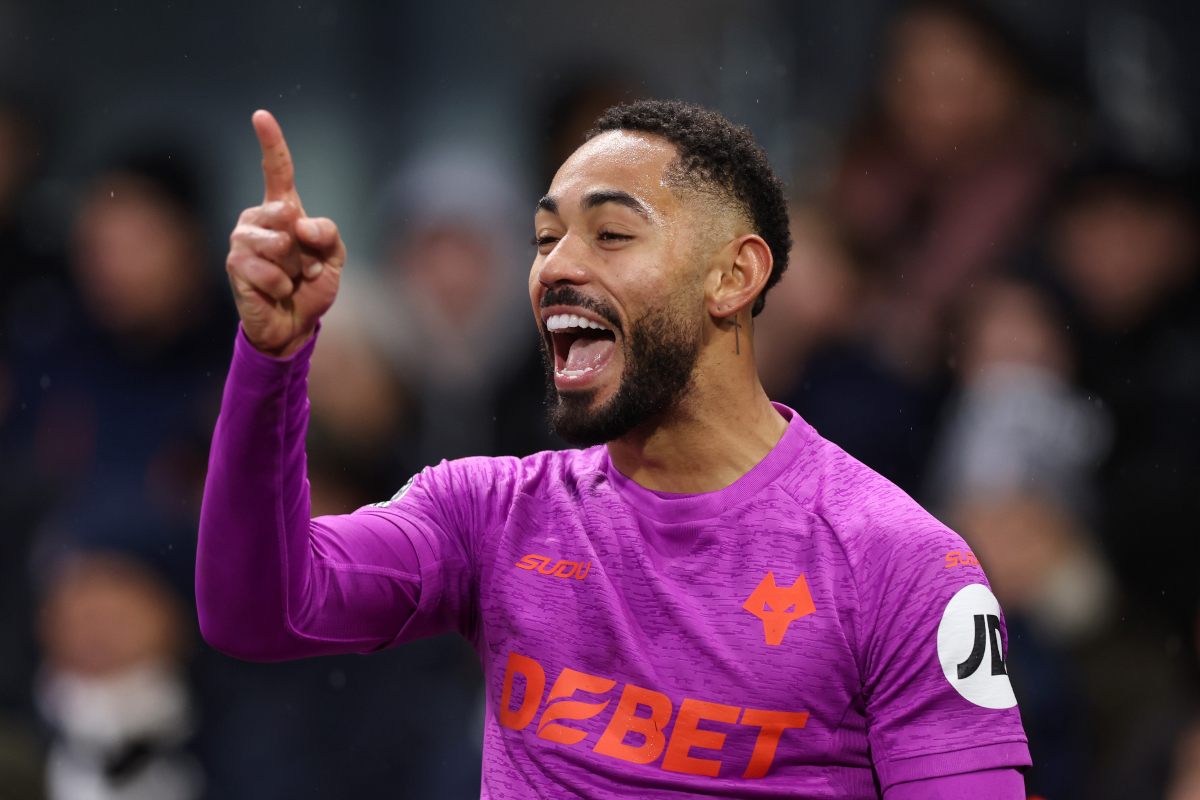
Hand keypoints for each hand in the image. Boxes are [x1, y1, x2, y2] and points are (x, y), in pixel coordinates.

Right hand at [226, 110, 345, 357]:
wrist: (295, 323)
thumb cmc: (312, 286)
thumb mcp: (335, 257)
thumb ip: (327, 233)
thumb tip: (299, 224)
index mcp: (283, 210)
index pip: (277, 171)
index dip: (271, 143)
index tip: (261, 116)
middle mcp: (257, 219)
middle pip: (288, 215)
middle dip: (306, 248)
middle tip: (302, 266)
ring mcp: (242, 241)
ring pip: (280, 245)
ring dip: (294, 269)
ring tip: (289, 279)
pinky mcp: (235, 266)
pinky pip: (271, 272)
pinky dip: (283, 286)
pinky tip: (276, 292)